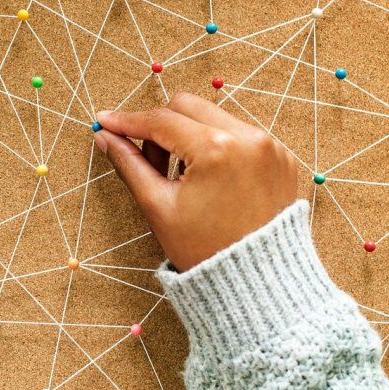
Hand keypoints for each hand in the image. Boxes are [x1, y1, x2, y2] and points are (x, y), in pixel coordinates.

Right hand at [93, 93, 297, 271]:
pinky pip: (240, 134)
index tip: (106, 121)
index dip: (128, 121)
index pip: (161, 120)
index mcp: (217, 149)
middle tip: (150, 162)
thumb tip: (106, 137)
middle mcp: (248, 138)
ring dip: (189, 136)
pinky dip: (218, 146)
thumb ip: (129, 164)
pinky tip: (209, 180)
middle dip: (160, 127)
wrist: (257, 283)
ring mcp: (270, 146)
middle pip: (187, 106)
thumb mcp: (158, 206)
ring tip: (182, 178)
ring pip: (214, 117)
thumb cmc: (206, 251)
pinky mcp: (281, 156)